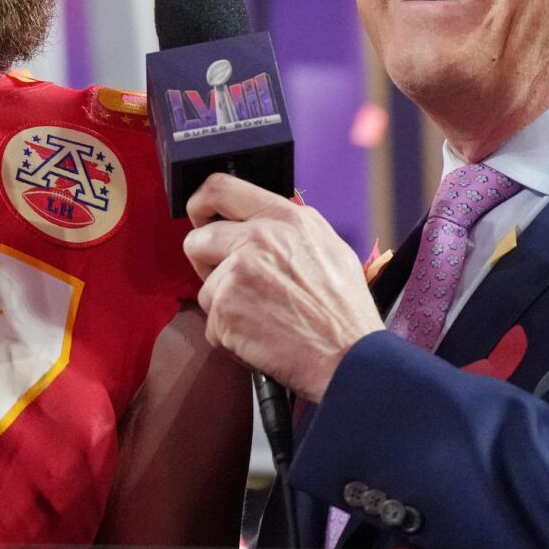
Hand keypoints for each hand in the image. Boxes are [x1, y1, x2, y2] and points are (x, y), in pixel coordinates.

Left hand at [183, 174, 382, 400]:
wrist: (351, 359)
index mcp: (285, 218)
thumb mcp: (330, 248)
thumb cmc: (345, 314)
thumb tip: (260, 224)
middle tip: (233, 287)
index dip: (200, 205)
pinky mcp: (226, 305)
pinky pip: (210, 322)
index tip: (200, 221)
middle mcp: (258, 236)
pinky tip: (260, 340)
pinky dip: (229, 337)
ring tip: (263, 321)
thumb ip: (289, 230)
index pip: (220, 188)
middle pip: (198, 239)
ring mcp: (239, 270)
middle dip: (207, 265)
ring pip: (206, 286)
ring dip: (225, 308)